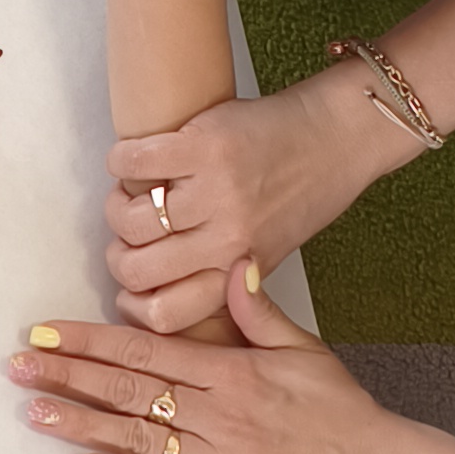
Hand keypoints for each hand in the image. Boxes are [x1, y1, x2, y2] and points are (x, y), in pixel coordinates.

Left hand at [9, 258, 417, 453]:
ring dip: (82, 426)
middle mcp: (220, 415)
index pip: (146, 349)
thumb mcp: (305, 350)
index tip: (46, 333)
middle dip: (68, 376)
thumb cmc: (343, 412)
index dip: (90, 340)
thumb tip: (232, 266)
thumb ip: (259, 312)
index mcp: (233, 373)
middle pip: (130, 390)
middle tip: (18, 366)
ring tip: (34, 413)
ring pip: (139, 439)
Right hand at [102, 70, 400, 334]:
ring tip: (135, 192)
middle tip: (131, 229)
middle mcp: (226, 240)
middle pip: (132, 268)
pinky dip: (123, 160)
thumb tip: (158, 291)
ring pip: (128, 220)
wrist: (336, 138)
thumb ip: (222, 278)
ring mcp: (215, 193)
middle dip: (119, 250)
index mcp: (237, 275)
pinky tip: (136, 159)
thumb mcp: (266, 253)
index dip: (132, 301)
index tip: (133, 281)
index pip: (161, 316)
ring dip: (118, 204)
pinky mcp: (206, 146)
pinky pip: (133, 162)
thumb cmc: (301, 193)